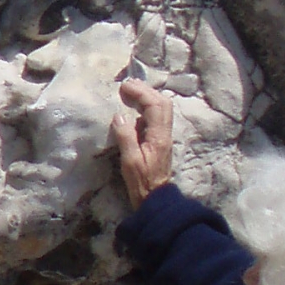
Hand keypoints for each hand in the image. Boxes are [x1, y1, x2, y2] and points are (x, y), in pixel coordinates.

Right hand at [110, 79, 173, 207]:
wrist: (156, 199)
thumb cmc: (141, 182)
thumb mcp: (130, 162)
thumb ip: (126, 137)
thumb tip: (119, 116)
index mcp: (159, 136)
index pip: (155, 106)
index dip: (140, 93)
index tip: (123, 88)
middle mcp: (165, 133)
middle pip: (163, 103)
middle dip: (146, 90)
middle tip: (128, 85)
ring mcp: (164, 136)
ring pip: (162, 109)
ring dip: (148, 97)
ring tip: (131, 92)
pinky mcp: (160, 141)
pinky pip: (157, 117)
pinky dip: (147, 107)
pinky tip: (135, 109)